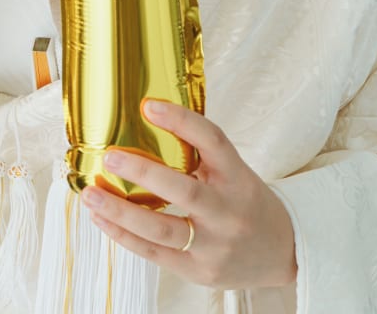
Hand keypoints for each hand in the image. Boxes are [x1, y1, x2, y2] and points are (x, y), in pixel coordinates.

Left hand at [83, 99, 297, 290]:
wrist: (286, 253)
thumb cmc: (247, 204)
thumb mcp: (235, 173)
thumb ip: (200, 155)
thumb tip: (144, 119)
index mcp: (238, 178)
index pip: (213, 141)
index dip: (182, 121)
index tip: (148, 105)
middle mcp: (228, 211)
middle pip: (185, 191)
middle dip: (143, 173)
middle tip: (109, 157)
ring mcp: (214, 245)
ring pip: (161, 229)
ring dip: (119, 211)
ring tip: (90, 194)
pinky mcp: (200, 271)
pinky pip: (154, 253)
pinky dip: (123, 235)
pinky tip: (101, 218)